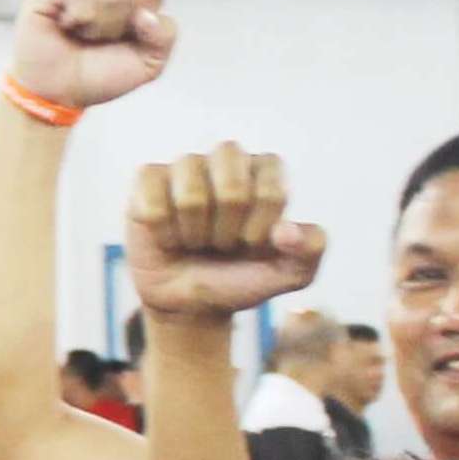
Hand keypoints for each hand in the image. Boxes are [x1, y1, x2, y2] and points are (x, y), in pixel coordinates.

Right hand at [10, 0, 178, 113]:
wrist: (57, 95)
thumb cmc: (98, 75)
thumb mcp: (148, 63)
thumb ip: (165, 35)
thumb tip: (146, 14)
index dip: (139, 24)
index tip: (118, 41)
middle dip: (114, 24)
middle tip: (93, 40)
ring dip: (93, 21)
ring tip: (77, 32)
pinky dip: (75, 13)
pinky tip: (63, 23)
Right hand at [125, 144, 325, 319]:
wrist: (189, 300)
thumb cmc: (240, 277)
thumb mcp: (289, 274)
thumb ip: (310, 251)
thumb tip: (285, 231)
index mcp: (267, 170)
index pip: (271, 193)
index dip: (258, 231)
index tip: (250, 244)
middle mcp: (228, 159)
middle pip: (232, 190)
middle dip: (226, 232)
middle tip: (221, 243)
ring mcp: (186, 166)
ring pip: (191, 196)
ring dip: (193, 233)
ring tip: (194, 239)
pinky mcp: (148, 178)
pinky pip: (153, 200)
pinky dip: (162, 230)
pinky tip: (167, 235)